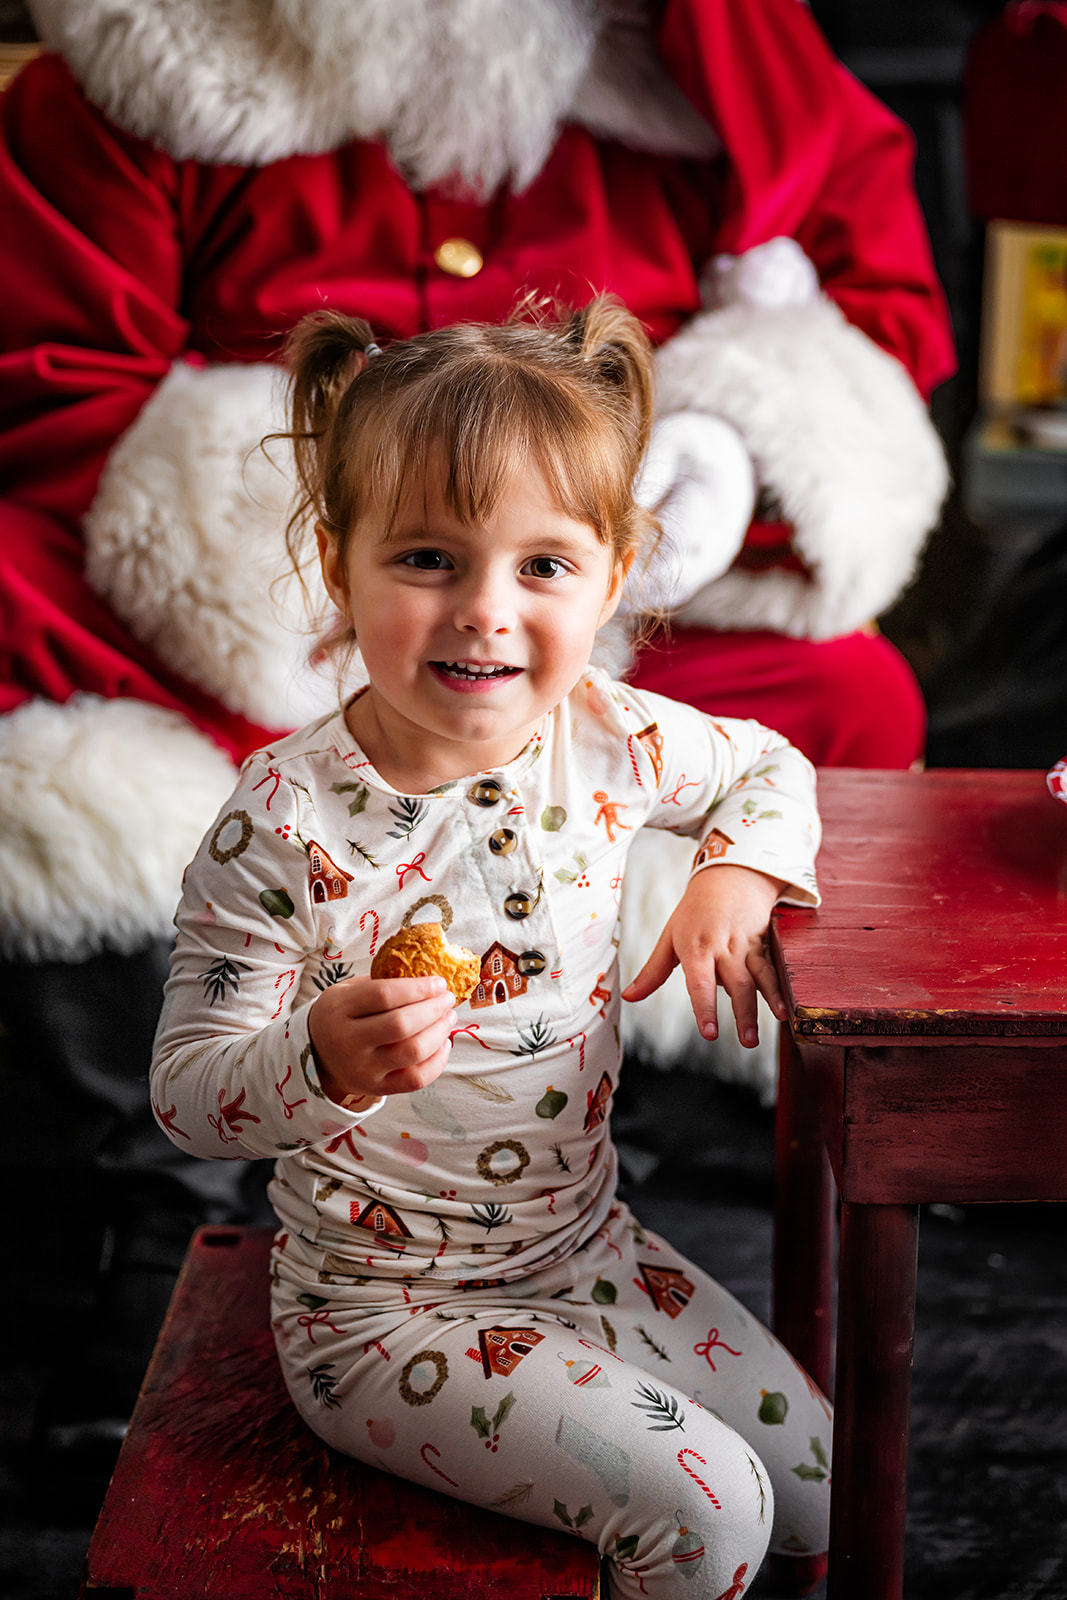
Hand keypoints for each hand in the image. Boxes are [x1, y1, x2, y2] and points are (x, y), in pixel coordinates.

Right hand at [307, 974, 455, 1105]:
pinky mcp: (376, 1088)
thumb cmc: (341, 1016)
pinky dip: (438, 1061)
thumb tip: (428, 978)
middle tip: (447, 999)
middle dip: (433, 1009)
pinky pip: (416, 1079)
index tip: (439, 983)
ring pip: (413, 1052)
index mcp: (339, 1009)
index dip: (417, 988)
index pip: (383, 995)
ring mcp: (363, 1069)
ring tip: (448, 1018)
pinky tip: (443, 1045)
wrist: (317, 1056)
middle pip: (401, 1025)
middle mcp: (349, 1042)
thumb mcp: (348, 991)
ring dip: (439, 1032)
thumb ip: (381, 984)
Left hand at [621, 865, 786, 1047]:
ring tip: (777, 1023)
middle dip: (742, 1014)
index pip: (700, 984)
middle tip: (747, 1042)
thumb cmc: (693, 912)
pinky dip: (780, 987)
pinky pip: (773, 967)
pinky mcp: (763, 943)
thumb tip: (628, 997)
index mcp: (696, 949)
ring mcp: (746, 946)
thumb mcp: (669, 938)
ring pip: (758, 977)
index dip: (705, 1009)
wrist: (729, 877)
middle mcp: (723, 948)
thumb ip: (651, 972)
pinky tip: (786, 1007)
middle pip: (735, 984)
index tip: (709, 1033)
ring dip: (767, 1002)